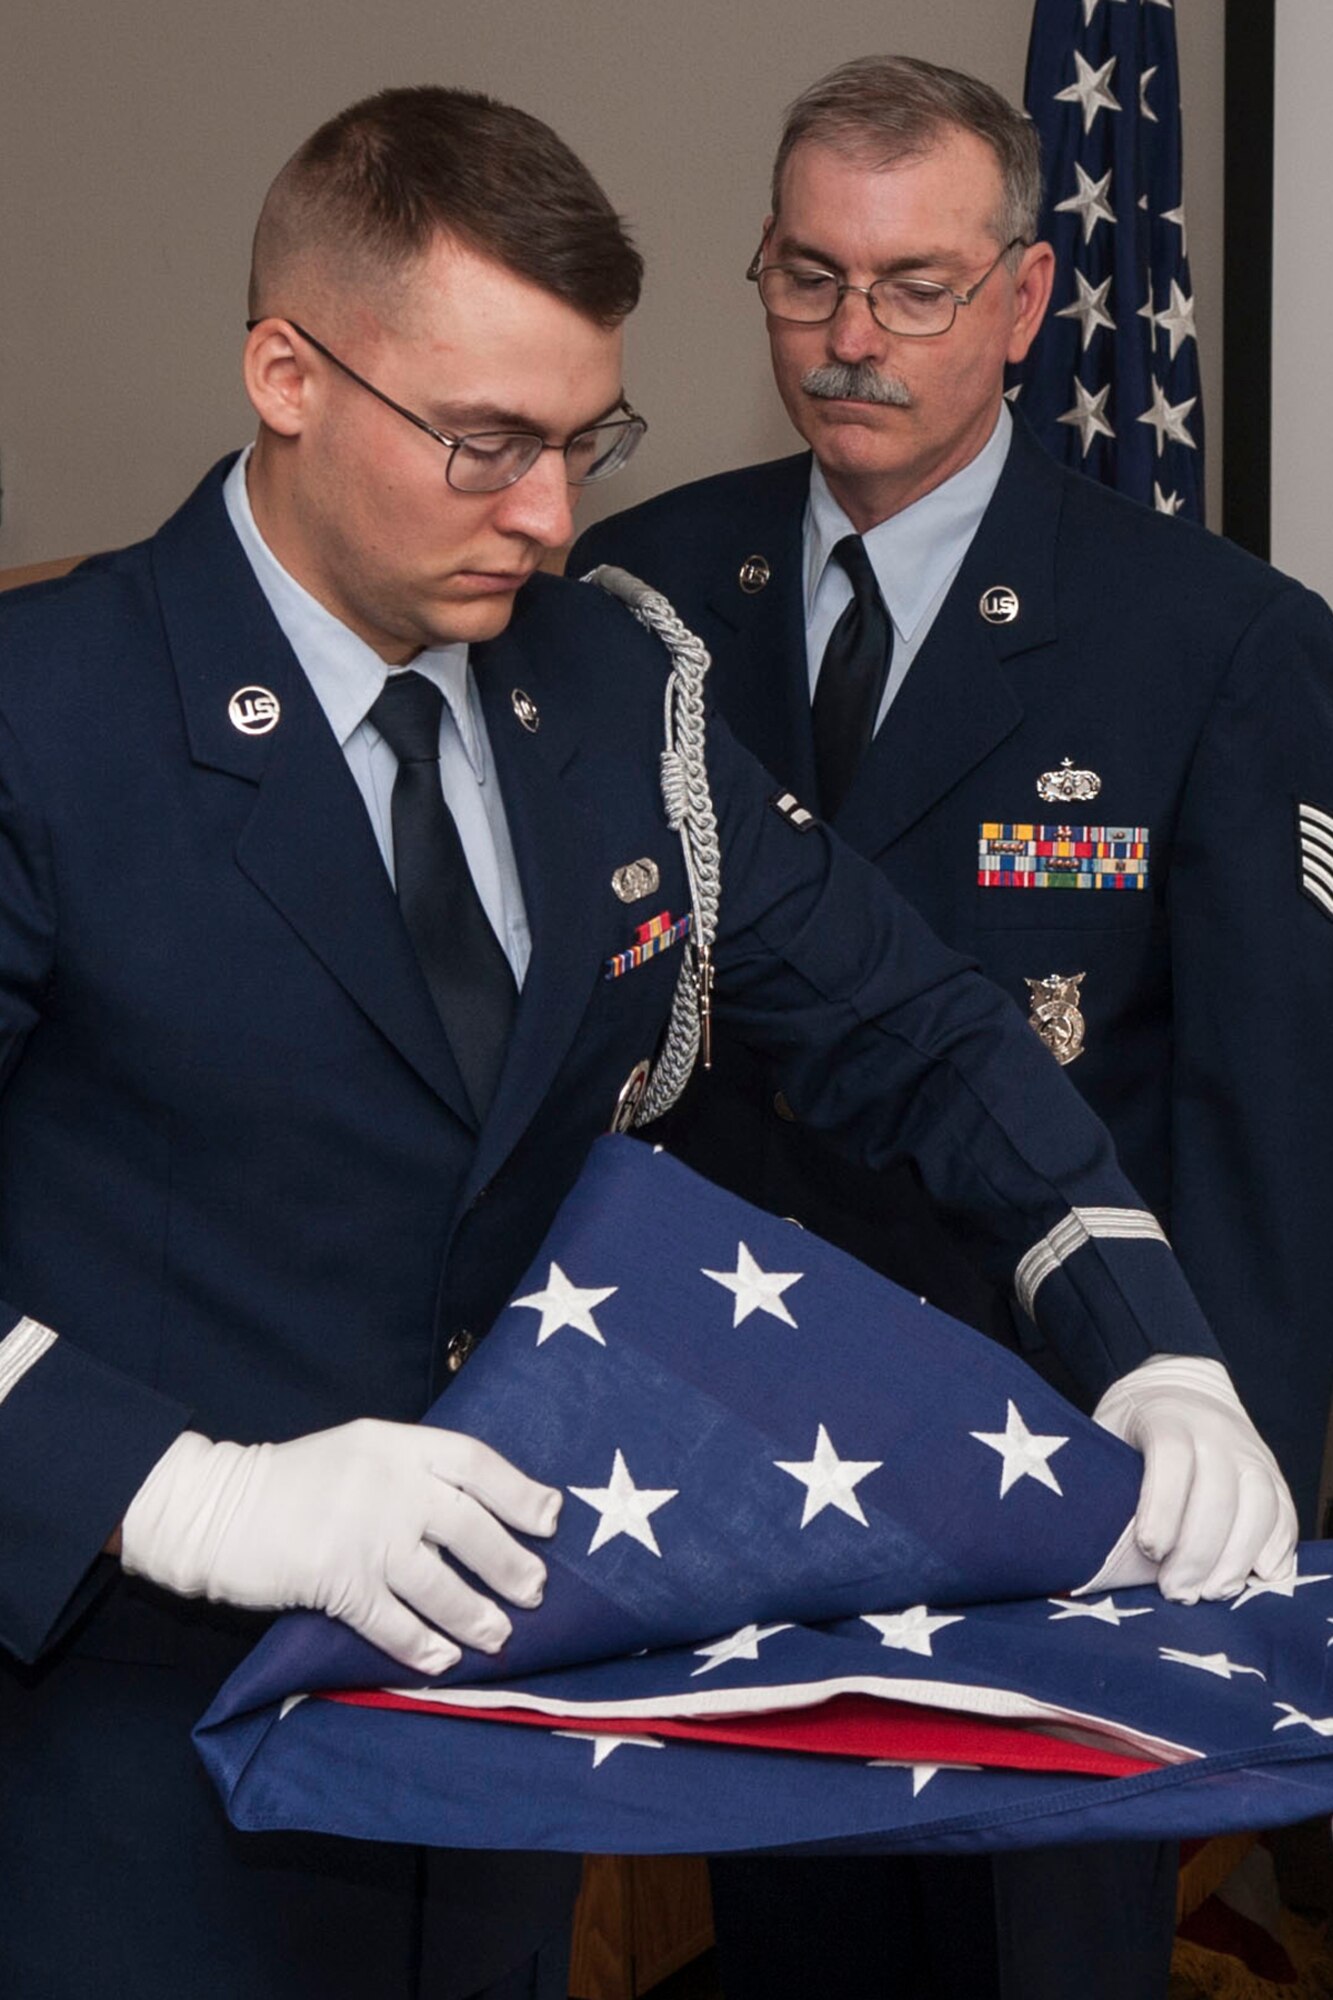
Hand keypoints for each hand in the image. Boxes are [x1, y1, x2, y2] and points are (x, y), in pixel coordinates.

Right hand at [121, 1420, 560, 1672]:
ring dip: (476, 1615)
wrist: (218, 1508)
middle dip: (510, 1564)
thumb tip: (481, 1512)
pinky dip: (422, 1646)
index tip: (551, 1520)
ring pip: (440, 1583)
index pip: (477, 1464)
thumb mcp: (361, 1452)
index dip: (521, 1493)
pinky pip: (394, 1623)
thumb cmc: (295, 1482)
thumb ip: (413, 1472)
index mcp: (398, 1443)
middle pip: (470, 1527)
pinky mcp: (337, 1580)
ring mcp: (365, 1533)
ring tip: (499, 1637)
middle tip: (535, 1592)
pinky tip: (442, 1661)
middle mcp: (390, 1484)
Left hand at [1093, 1355, 1297, 1601]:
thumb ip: (1098, 1473)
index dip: (1162, 1507)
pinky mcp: (1273, 1475)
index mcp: (1167, 1417)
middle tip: (1176, 1592)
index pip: (1171, 1458)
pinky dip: (1277, 1549)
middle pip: (1218, 1493)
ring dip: (1238, 1557)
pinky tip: (1256, 1578)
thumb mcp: (1104, 1430)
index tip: (1149, 1550)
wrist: (1183, 1385)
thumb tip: (1074, 1537)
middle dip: (1197, 1551)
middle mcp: (1216, 1433)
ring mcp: (1251, 1454)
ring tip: (1212, 1593)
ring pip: (1259, 1506)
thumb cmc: (1132, 1423)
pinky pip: (1285, 1514)